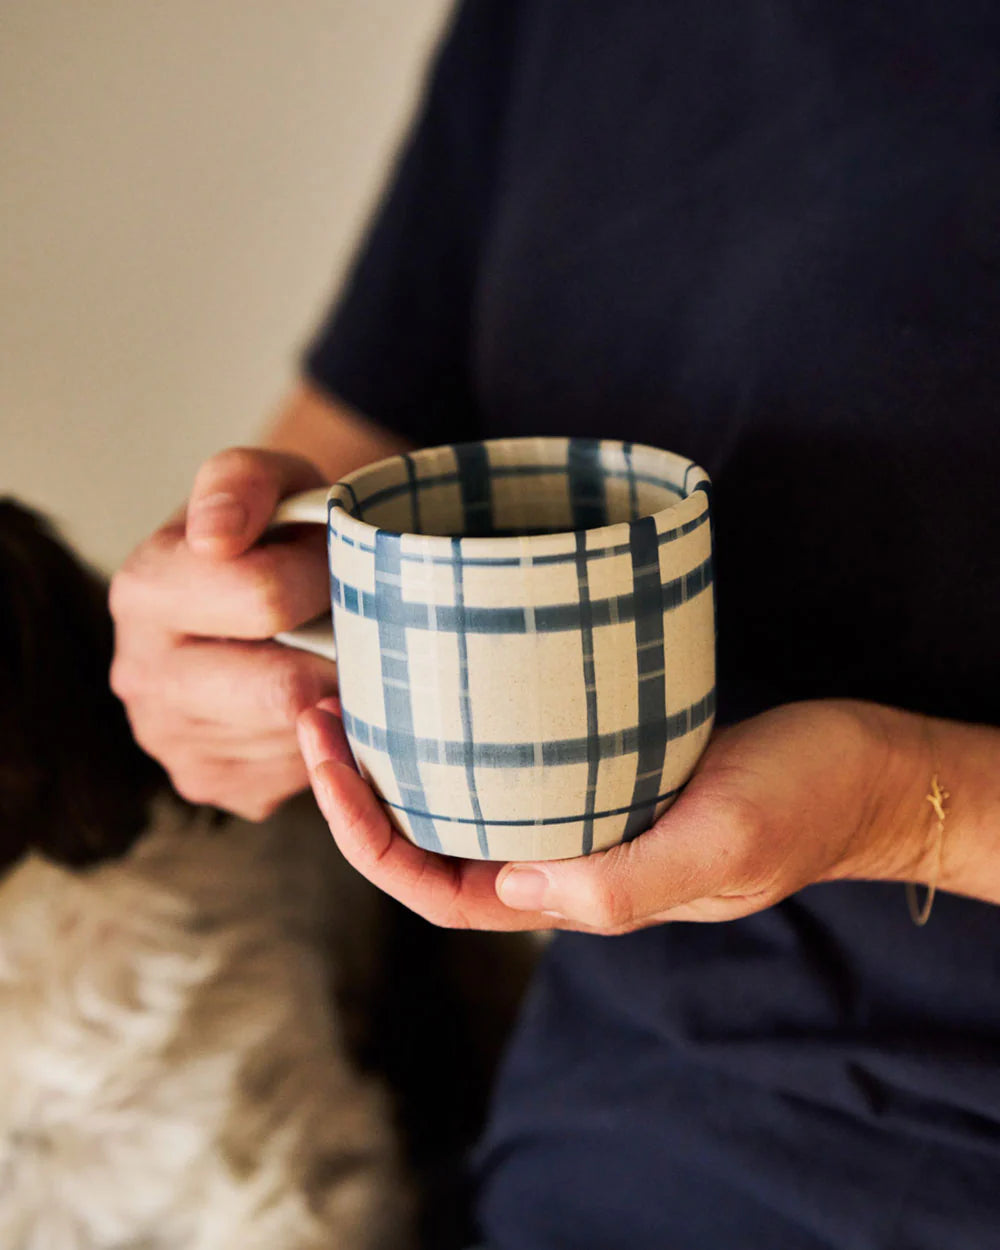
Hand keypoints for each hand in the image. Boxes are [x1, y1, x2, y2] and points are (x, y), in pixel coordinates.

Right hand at [110, 447, 337, 818]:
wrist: (263, 591)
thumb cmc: (275, 533)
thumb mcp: (266, 478)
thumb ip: (241, 481)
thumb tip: (216, 536)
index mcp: (143, 591)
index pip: (264, 597)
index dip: (323, 575)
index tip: (333, 561)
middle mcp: (140, 678)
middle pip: (282, 690)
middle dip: (335, 648)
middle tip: (346, 617)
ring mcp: (173, 744)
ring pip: (300, 737)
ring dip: (335, 692)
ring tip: (323, 650)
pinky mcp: (215, 785)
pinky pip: (302, 772)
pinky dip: (327, 732)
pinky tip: (312, 693)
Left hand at [296, 699, 933, 931]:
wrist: (865, 767)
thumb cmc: (804, 806)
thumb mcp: (722, 842)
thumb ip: (625, 884)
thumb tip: (514, 890)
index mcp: (579, 896)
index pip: (437, 892)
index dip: (367, 841)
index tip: (329, 763)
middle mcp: (565, 860)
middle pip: (432, 844)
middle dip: (360, 790)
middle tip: (321, 704)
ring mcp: (582, 814)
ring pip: (464, 802)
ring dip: (401, 757)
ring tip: (360, 687)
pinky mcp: (605, 767)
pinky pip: (511, 761)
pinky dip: (462, 730)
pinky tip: (447, 681)